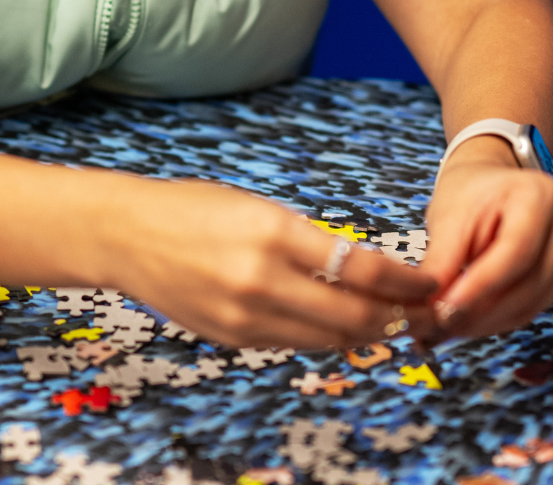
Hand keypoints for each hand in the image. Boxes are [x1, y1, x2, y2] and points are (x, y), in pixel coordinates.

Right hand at [96, 177, 438, 348]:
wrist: (126, 235)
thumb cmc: (195, 209)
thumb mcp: (261, 208)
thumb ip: (311, 242)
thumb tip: (366, 272)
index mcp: (273, 234)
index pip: (361, 269)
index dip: (405, 282)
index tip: (426, 282)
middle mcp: (260, 280)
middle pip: (353, 316)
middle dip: (396, 318)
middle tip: (421, 312)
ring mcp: (244, 316)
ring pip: (328, 339)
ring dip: (365, 334)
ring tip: (390, 322)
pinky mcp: (232, 338)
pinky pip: (294, 345)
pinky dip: (324, 338)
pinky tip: (339, 326)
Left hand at [419, 136, 552, 338]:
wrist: (492, 185)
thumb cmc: (469, 194)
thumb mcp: (448, 218)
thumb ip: (442, 262)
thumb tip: (431, 308)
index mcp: (539, 195)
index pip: (515, 252)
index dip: (480, 287)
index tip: (445, 310)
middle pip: (528, 283)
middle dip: (480, 312)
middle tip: (439, 327)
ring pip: (531, 302)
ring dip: (487, 322)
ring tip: (448, 328)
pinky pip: (532, 306)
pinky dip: (498, 319)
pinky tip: (469, 321)